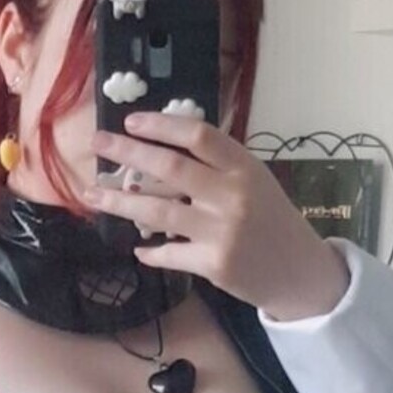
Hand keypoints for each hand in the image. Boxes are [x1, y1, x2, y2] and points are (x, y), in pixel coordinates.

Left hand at [86, 113, 348, 321]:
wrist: (299, 271)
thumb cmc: (271, 221)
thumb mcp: (254, 182)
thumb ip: (217, 167)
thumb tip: (161, 153)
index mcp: (243, 166)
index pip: (198, 135)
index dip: (161, 125)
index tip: (132, 121)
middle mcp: (231, 195)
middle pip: (170, 168)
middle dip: (128, 153)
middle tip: (98, 143)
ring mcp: (221, 231)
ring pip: (158, 212)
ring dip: (120, 203)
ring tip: (94, 195)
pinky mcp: (214, 264)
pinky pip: (169, 254)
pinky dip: (149, 252)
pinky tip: (137, 249)